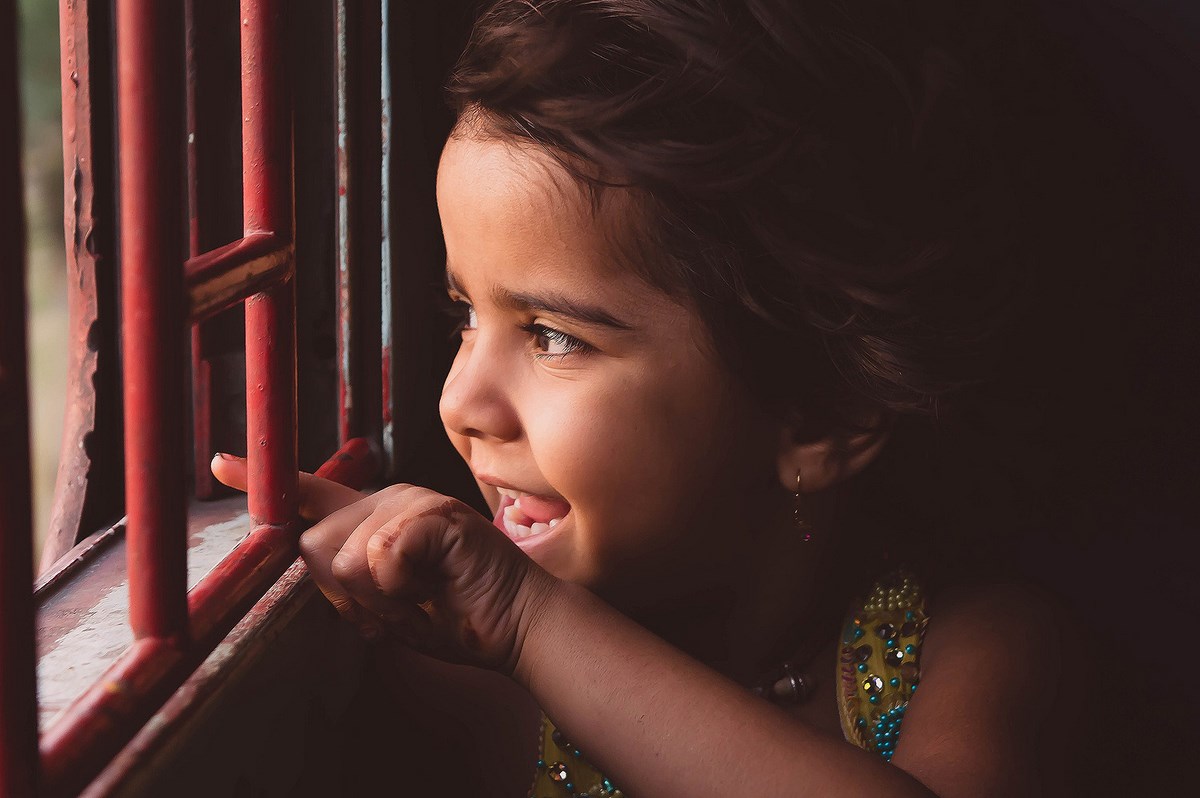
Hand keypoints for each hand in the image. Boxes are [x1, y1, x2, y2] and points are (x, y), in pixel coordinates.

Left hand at [210, 454, 556, 674]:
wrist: (515, 625)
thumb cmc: (453, 615)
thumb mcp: (385, 602)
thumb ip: (347, 582)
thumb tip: (310, 563)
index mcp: (374, 517)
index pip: (311, 493)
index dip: (262, 480)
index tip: (220, 463)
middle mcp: (389, 499)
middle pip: (313, 545)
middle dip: (345, 594)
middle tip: (399, 604)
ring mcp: (414, 501)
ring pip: (343, 558)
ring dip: (376, 599)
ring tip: (419, 597)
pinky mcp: (436, 515)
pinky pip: (380, 558)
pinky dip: (401, 589)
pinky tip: (433, 586)